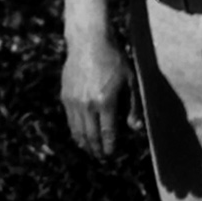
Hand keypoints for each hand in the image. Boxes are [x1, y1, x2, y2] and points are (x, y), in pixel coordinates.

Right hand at [60, 31, 136, 158]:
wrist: (88, 42)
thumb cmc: (114, 59)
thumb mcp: (131, 81)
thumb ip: (134, 107)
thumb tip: (136, 129)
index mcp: (105, 101)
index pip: (108, 133)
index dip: (110, 147)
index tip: (111, 155)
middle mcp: (87, 104)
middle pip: (91, 136)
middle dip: (97, 150)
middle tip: (102, 158)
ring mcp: (74, 101)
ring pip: (78, 131)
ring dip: (85, 144)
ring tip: (91, 151)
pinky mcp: (65, 96)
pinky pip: (70, 120)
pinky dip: (75, 132)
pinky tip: (81, 136)